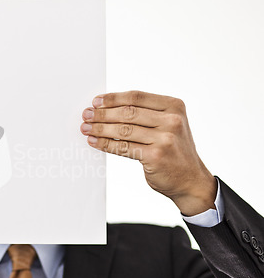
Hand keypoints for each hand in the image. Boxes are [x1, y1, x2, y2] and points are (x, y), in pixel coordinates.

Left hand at [81, 90, 216, 215]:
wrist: (191, 180)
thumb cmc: (174, 151)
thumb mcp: (168, 125)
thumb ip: (146, 114)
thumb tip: (108, 108)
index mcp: (174, 106)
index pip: (136, 97)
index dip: (113, 98)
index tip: (96, 101)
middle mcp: (172, 120)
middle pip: (128, 112)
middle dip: (103, 113)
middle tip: (86, 115)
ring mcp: (165, 138)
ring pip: (123, 129)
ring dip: (100, 128)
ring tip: (86, 128)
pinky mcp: (156, 156)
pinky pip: (123, 147)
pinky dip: (105, 144)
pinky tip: (94, 142)